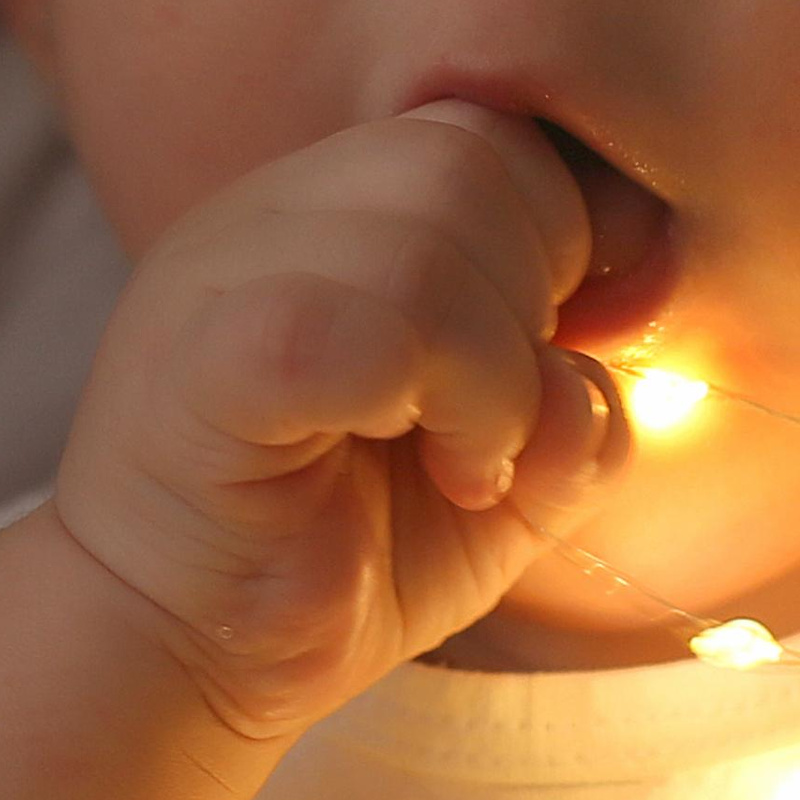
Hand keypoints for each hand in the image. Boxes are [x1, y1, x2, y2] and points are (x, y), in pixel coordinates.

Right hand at [56, 104, 622, 744]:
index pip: (484, 135)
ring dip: (501, 371)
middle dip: (536, 296)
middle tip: (501, 424)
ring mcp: (223, 276)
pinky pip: (372, 327)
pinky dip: (452, 401)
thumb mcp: (507, 467)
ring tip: (470, 463)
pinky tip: (444, 475)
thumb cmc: (344, 557)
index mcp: (328, 213)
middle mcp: (266, 216)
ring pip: (429, 236)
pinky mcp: (209, 363)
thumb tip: (614, 343)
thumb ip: (574, 396)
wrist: (184, 663)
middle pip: (466, 158)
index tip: (565, 351)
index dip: (566, 234)